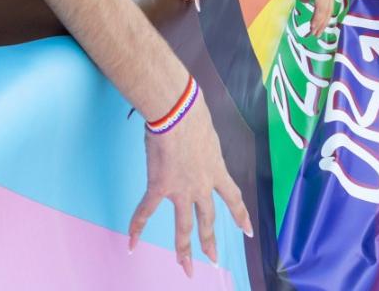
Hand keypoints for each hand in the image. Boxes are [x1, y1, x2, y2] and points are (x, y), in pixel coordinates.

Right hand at [130, 97, 251, 276]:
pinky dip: (136, 228)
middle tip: (213, 259)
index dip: (241, 216)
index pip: (233, 198)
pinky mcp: (159, 186)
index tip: (247, 231)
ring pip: (183, 226)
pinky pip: (146, 212)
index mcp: (217, 170)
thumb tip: (197, 139)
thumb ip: (204, 145)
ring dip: (184, 248)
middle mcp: (202, 185)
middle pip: (208, 219)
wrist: (178, 112)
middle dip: (210, 241)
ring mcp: (181, 189)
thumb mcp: (208, 133)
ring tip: (185, 266)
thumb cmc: (193, 112)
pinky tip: (131, 244)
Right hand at [286, 0, 334, 36]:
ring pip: (326, 10)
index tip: (317, 27)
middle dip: (323, 23)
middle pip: (329, 9)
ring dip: (320, 23)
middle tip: (316, 34)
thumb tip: (306, 1)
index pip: (328, 4)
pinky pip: (320, 7)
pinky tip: (313, 25)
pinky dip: (317, 18)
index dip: (323, 17)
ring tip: (314, 33)